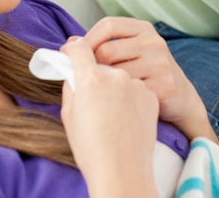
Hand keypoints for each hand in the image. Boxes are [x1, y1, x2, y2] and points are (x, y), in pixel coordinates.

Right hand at [61, 38, 158, 197]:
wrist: (122, 172)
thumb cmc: (91, 148)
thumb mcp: (69, 114)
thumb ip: (71, 84)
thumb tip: (73, 69)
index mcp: (91, 78)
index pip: (79, 47)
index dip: (72, 47)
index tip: (70, 51)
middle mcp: (116, 75)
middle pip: (100, 63)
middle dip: (94, 73)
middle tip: (91, 96)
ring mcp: (136, 84)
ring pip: (120, 75)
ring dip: (113, 84)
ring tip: (111, 111)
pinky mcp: (150, 94)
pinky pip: (135, 87)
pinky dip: (129, 96)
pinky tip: (125, 116)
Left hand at [84, 17, 218, 142]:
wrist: (181, 99)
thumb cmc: (146, 73)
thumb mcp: (131, 50)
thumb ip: (104, 44)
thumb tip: (71, 42)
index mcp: (143, 28)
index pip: (108, 24)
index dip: (88, 39)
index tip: (77, 55)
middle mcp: (154, 42)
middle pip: (107, 50)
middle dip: (94, 67)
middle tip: (93, 81)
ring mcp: (160, 63)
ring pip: (114, 73)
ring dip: (106, 86)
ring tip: (108, 93)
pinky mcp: (163, 85)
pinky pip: (127, 92)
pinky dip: (120, 99)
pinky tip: (123, 103)